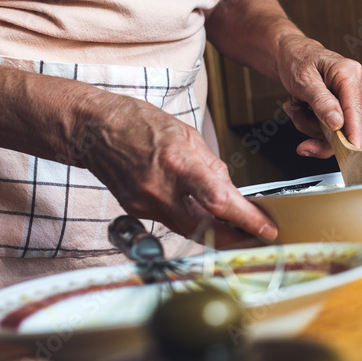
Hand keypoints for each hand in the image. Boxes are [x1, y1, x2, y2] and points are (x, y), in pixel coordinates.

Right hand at [78, 92, 277, 245]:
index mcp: (177, 162)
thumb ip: (211, 166)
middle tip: (257, 238)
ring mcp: (145, 203)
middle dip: (236, 238)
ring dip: (215, 232)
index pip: (219, 201)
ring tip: (237, 228)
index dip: (247, 220)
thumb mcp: (186, 134)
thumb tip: (230, 191)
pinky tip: (203, 215)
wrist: (94, 129)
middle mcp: (159, 188)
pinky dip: (191, 221)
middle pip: (206, 228)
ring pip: (189, 230)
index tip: (267, 230)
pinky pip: (172, 222)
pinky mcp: (136, 210)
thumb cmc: (139, 123)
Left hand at [275, 34, 361, 157]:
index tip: (352, 151)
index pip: (355, 110)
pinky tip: (302, 108)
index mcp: (349, 73)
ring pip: (336, 131)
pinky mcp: (347, 107)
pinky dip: (312, 124)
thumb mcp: (303, 79)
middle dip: (315, 127)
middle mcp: (357, 85)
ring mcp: (353, 97)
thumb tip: (337, 123)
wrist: (292, 54)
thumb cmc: (297, 60)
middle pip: (346, 125)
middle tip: (294, 112)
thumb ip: (320, 101)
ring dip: (309, 125)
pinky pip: (332, 130)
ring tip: (296, 105)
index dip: (354, 133)